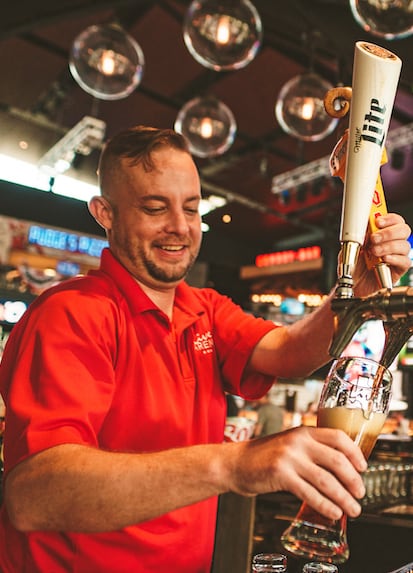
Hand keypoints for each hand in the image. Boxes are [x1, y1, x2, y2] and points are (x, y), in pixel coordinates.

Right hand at [227, 426, 366, 519]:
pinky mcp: (280, 474)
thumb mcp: (289, 444)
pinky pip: (310, 493)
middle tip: (360, 493)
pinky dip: (325, 505)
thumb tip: (341, 470)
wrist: (235, 463)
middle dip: (353, 480)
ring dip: (344, 498)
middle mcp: (298, 441)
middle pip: (337, 460)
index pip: (338, 437)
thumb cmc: (264, 457)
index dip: (355, 453)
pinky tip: (333, 513)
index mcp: (303, 431)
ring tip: (353, 509)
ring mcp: (289, 457)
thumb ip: (311, 450)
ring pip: (326, 480)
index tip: (363, 468)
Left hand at [354, 213, 410, 295]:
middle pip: (404, 230)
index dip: (389, 218)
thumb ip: (358, 236)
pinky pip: (405, 261)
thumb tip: (364, 227)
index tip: (377, 221)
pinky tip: (384, 259)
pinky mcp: (398, 270)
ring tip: (373, 252)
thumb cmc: (354, 266)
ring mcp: (397, 256)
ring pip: (404, 245)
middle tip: (374, 239)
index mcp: (382, 234)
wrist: (353, 285)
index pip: (394, 220)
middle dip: (388, 232)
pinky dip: (394, 259)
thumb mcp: (351, 247)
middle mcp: (392, 243)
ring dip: (388, 246)